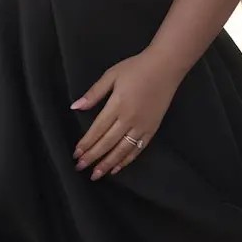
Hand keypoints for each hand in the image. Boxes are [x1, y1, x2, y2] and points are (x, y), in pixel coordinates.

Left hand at [70, 50, 181, 180]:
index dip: (86, 143)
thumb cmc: (135, 68)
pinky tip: (117, 167)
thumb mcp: (111, 75)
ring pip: (122, 150)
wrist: (165, 67)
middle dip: (93, 157)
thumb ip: (94, 93)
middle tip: (80, 168)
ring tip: (96, 174)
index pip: (98, 129)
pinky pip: (138, 149)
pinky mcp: (153, 129)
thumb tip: (75, 107)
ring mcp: (142, 126)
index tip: (76, 154)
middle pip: (108, 142)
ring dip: (108, 163)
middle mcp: (129, 119)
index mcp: (117, 105)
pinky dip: (126, 160)